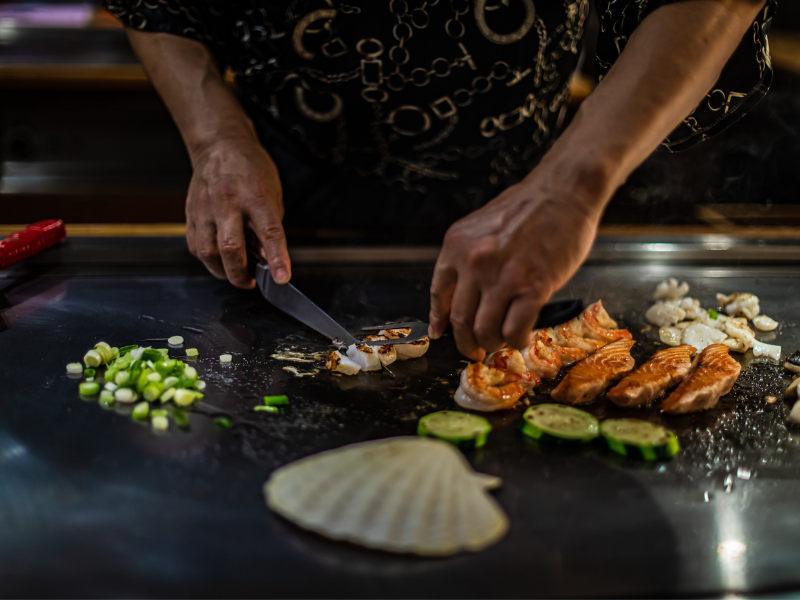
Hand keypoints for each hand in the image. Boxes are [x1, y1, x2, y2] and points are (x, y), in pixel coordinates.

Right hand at [185, 137, 290, 288]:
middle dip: (240, 274)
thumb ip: (269, 227)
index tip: (282, 278)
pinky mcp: (191, 212)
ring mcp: (206, 208)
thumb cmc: (252, 170)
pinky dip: (207, 259)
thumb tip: (264, 258)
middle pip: (231, 248)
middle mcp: (229, 202)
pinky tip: (217, 259)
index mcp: (257, 197)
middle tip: (250, 282)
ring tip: (234, 273)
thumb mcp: (272, 195)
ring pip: (208, 251)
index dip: (276, 258)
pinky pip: (195, 245)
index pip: (270, 232)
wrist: (220, 146)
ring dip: (222, 270)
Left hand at [428, 162, 606, 360]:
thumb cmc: (529, 206)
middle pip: (460, 320)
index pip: (439, 294)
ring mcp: (503, 277)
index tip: (441, 333)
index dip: (440, 320)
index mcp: (457, 245)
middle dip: (466, 343)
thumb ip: (468, 257)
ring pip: (485, 330)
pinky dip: (516, 340)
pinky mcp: (533, 288)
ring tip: (500, 343)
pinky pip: (515, 329)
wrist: (564, 190)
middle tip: (475, 350)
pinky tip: (521, 338)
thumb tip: (463, 293)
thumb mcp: (483, 227)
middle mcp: (474, 263)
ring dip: (492, 344)